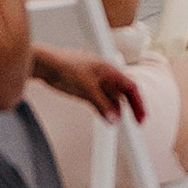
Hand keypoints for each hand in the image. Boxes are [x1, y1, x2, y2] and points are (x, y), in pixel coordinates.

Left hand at [29, 43, 144, 120]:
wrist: (46, 65)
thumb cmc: (66, 66)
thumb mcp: (88, 89)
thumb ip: (102, 105)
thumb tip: (114, 119)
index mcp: (110, 70)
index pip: (131, 87)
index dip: (138, 103)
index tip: (141, 117)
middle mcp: (106, 76)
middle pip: (124, 93)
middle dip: (131, 107)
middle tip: (137, 122)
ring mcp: (96, 82)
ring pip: (112, 98)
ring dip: (117, 110)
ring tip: (119, 123)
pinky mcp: (86, 89)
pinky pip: (101, 101)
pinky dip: (105, 110)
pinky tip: (106, 118)